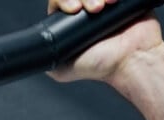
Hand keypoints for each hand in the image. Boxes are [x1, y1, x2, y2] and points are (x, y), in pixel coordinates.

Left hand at [46, 0, 162, 82]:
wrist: (132, 60)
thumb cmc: (102, 66)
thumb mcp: (62, 69)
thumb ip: (45, 59)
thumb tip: (31, 53)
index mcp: (70, 24)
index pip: (59, 1)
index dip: (63, 0)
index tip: (73, 9)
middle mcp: (85, 12)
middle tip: (90, 9)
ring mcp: (104, 4)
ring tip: (103, 7)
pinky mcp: (121, 0)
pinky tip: (112, 1)